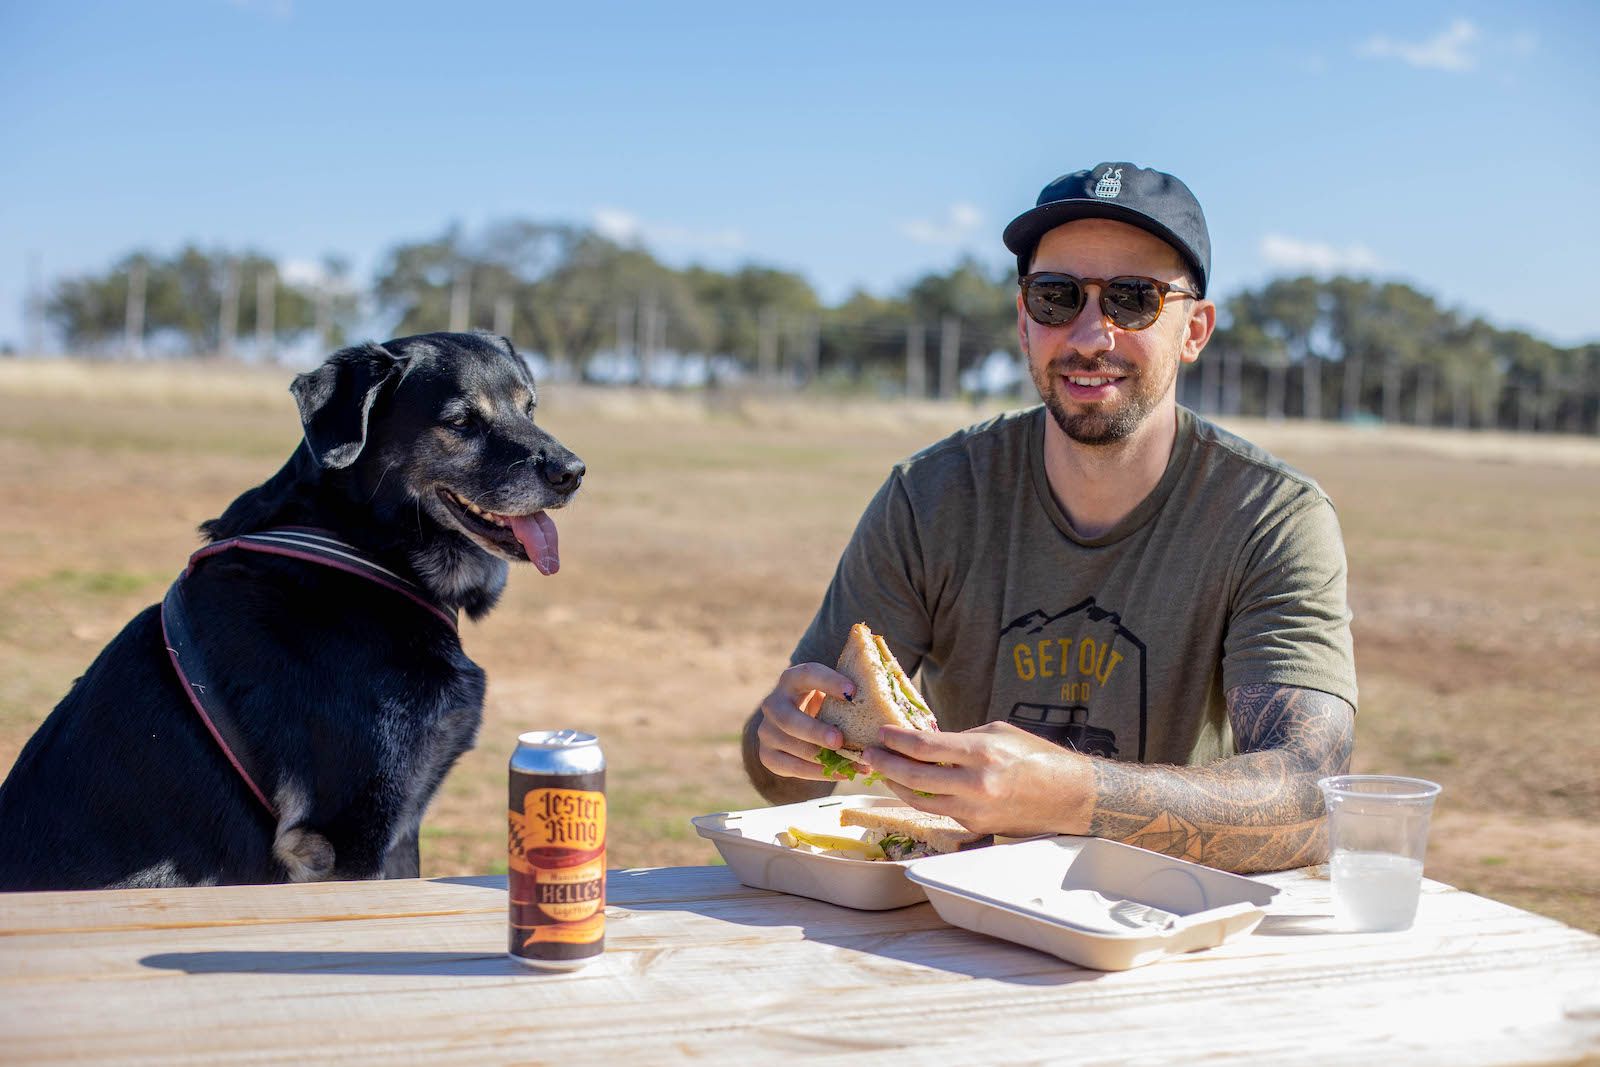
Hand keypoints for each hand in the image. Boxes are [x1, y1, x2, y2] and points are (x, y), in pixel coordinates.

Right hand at [754, 662, 859, 781]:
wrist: (799, 725)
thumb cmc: (826, 706)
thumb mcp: (832, 695)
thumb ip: (850, 695)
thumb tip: (887, 705)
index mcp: (792, 680)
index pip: (807, 674)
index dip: (828, 681)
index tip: (853, 691)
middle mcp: (773, 704)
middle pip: (789, 719)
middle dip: (814, 731)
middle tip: (839, 740)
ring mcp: (767, 731)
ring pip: (791, 747)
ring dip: (822, 758)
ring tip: (852, 764)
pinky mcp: (768, 755)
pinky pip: (792, 768)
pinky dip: (818, 773)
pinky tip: (841, 773)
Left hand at [862, 721, 1093, 836]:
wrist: (1069, 797)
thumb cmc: (1036, 757)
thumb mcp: (998, 732)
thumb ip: (961, 738)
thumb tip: (927, 741)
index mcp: (981, 753)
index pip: (924, 747)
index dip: (896, 739)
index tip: (881, 732)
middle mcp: (975, 784)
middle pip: (914, 776)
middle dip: (885, 763)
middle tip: (870, 753)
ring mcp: (974, 810)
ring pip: (920, 800)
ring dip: (896, 785)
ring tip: (882, 771)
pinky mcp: (976, 827)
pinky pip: (939, 811)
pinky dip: (921, 797)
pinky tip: (910, 785)